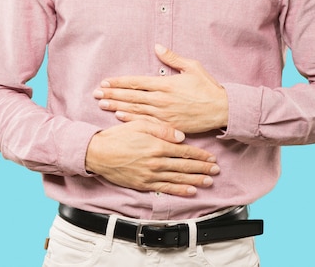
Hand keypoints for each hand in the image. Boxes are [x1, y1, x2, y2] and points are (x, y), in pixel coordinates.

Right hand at [84, 120, 219, 196]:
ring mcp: (150, 175)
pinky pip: (165, 189)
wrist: (99, 153)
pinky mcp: (144, 184)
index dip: (199, 155)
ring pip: (178, 178)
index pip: (184, 151)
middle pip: (185, 166)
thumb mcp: (141, 124)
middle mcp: (156, 162)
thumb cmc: (119, 136)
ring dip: (195, 180)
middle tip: (216, 170)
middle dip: (202, 168)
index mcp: (157, 145)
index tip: (211, 157)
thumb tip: (181, 136)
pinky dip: (179, 190)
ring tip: (208, 181)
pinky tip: (190, 191)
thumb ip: (162, 129)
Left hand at [94, 44, 228, 133]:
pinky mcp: (168, 125)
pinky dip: (131, 119)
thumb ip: (173, 58)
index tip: (106, 81)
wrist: (221, 110)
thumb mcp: (192, 67)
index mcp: (166, 84)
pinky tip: (120, 117)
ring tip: (102, 104)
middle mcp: (162, 99)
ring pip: (135, 109)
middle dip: (112, 94)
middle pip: (131, 96)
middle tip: (96, 93)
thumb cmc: (207, 87)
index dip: (119, 82)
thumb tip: (157, 46)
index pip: (137, 82)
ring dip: (117, 106)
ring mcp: (164, 114)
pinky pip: (146, 122)